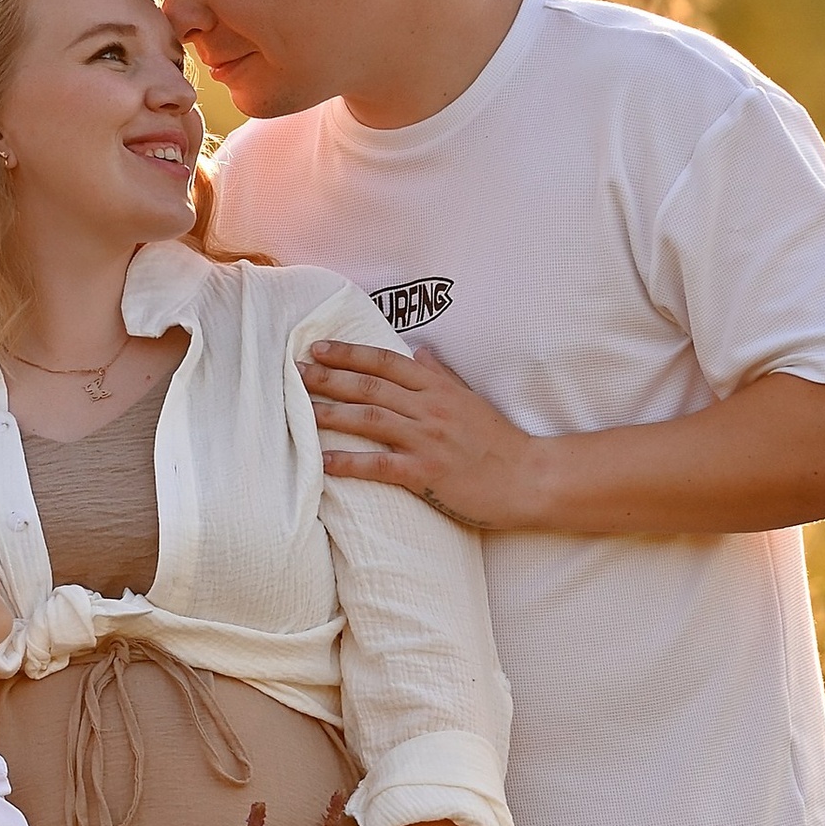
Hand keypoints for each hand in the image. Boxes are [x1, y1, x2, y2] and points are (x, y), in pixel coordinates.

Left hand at [301, 339, 545, 532]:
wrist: (529, 478)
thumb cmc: (499, 442)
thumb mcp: (470, 399)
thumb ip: (441, 375)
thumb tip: (418, 351)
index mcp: (438, 389)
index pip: (386, 362)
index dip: (349, 353)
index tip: (319, 347)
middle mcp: (429, 408)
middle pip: (369, 386)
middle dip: (328, 376)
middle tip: (295, 371)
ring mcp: (427, 440)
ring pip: (369, 418)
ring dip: (330, 412)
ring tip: (300, 407)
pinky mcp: (426, 473)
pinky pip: (380, 465)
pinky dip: (348, 462)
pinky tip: (322, 461)